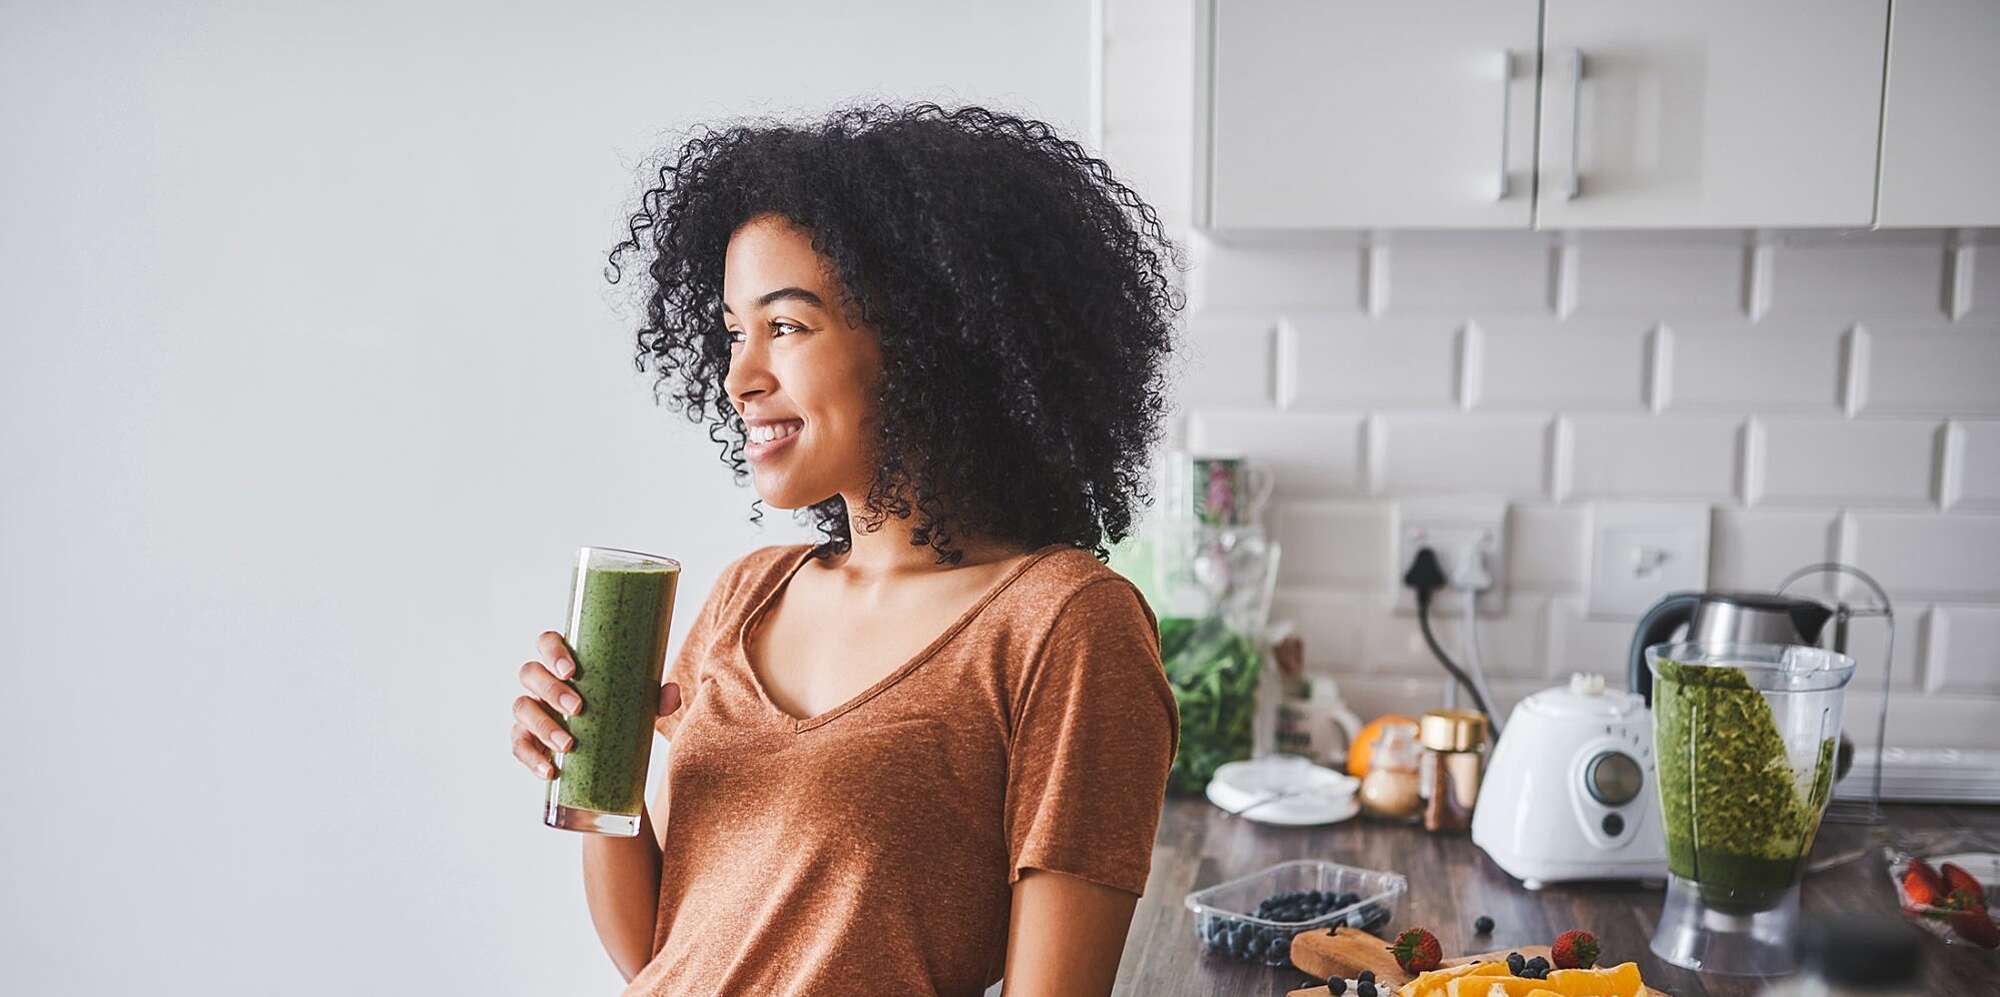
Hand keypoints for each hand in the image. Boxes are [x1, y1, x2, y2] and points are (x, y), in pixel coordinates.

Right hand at [511, 630, 683, 778]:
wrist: (605, 755)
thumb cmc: (617, 714)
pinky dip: (532, 758)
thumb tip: (672, 692)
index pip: (547, 642)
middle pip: (530, 672)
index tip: (572, 671)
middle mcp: (542, 682)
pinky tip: (549, 771)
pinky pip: (518, 746)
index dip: (553, 651)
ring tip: (568, 745)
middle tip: (578, 708)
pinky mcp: (525, 739)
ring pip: (521, 708)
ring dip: (542, 725)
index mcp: (565, 663)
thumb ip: (657, 699)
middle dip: (551, 689)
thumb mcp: (638, 706)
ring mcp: (531, 710)